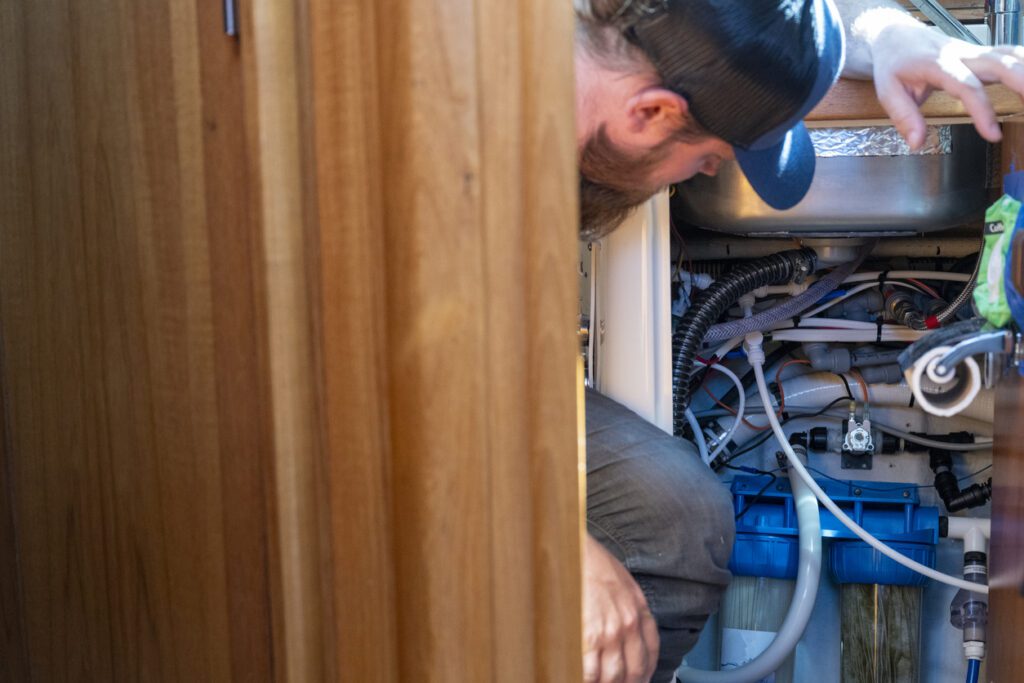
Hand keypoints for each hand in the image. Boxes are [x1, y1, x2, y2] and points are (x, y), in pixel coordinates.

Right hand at [583, 534, 659, 682]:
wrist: (572, 549)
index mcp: (638, 612)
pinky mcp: (588, 637)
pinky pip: (590, 672)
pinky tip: (584, 678)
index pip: (650, 654)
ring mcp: (609, 633)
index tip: (637, 679)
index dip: (644, 673)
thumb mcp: (624, 582)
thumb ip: (632, 607)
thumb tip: (629, 629)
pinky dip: (588, 680)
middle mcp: (628, 626)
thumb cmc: (591, 561)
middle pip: (633, 672)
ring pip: (613, 677)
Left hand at [866, 22, 1023, 148]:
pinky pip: (1010, 55)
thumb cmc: (893, 64)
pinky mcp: (981, 54)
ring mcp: (974, 52)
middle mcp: (961, 54)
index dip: (982, 110)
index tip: (992, 135)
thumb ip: (904, 117)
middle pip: (999, 63)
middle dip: (1022, 82)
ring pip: (1009, 55)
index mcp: (937, 64)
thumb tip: (917, 143)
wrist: (896, 37)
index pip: (966, 86)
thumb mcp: (888, 92)